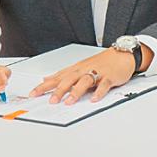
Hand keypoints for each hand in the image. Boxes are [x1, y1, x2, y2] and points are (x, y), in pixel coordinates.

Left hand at [29, 44, 151, 104]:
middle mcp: (85, 70)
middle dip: (59, 90)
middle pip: (69, 79)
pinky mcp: (110, 77)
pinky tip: (94, 99)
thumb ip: (63, 74)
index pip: (57, 77)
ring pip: (85, 81)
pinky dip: (99, 92)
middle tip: (51, 101)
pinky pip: (104, 84)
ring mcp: (98, 73)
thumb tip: (46, 78)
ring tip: (69, 102)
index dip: (45, 85)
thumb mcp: (80, 66)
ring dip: (76, 91)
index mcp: (76, 69)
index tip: (33, 94)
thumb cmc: (101, 62)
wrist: (123, 54)